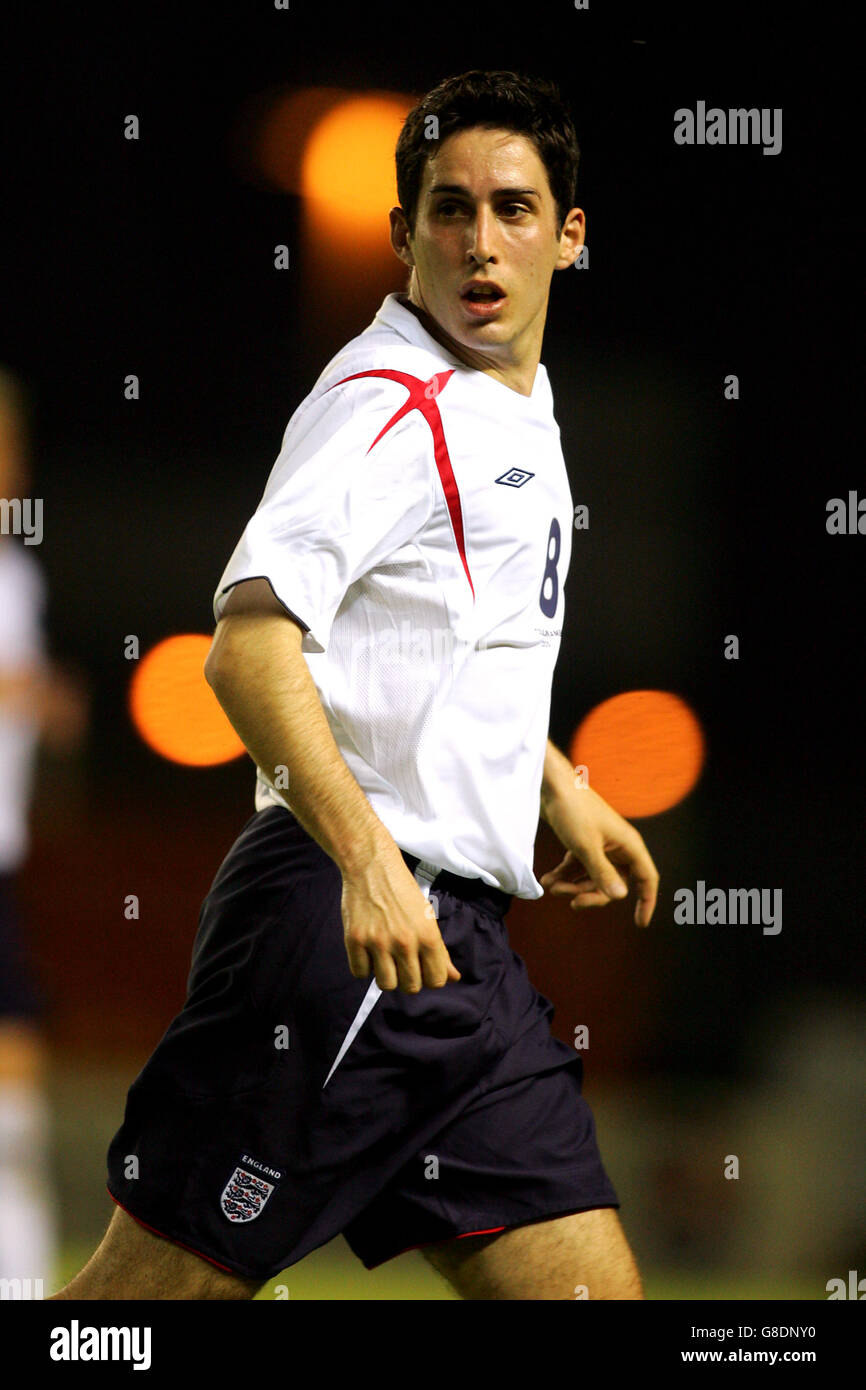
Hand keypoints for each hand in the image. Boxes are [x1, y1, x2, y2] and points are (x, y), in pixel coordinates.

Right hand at [341, 851, 461, 992]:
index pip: (436, 981)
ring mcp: (377, 942)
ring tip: (385, 958)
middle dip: (408, 979)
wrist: (371, 866)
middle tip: (402, 962)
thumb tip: (454, 978)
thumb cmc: (402, 891)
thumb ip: (439, 951)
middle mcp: (404, 942)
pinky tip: (368, 950)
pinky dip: (364, 966)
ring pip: (386, 985)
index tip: (423, 969)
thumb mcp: (427, 918)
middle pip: (411, 987)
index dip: (430, 978)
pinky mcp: (354, 940)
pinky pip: (360, 973)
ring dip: (386, 975)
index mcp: (427, 936)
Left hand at [540, 785, 658, 926]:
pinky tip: (547, 880)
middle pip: (613, 883)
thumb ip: (602, 872)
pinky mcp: (582, 842)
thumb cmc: (572, 810)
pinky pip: (578, 867)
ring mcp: (600, 845)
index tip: (640, 924)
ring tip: (551, 887)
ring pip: (593, 877)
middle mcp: (618, 846)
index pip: (647, 878)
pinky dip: (564, 875)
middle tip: (567, 899)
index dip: (647, 902)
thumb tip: (620, 896)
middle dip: (590, 893)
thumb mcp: (585, 846)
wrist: (550, 785)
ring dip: (573, 886)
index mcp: (628, 845)